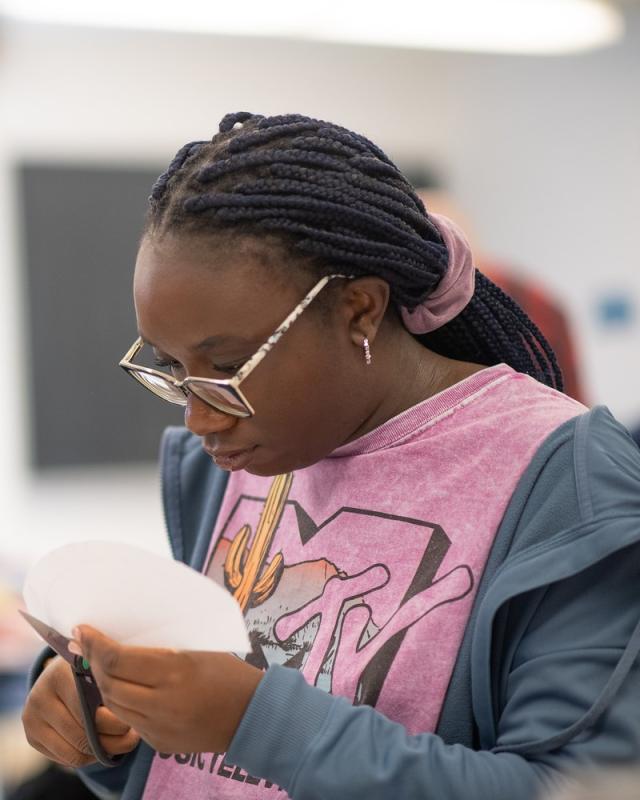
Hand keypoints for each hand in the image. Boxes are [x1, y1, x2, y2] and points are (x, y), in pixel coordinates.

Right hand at [22, 655, 139, 767]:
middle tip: (133, 735)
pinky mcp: (32, 737)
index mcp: (60, 673)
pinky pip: (67, 759)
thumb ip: (112, 686)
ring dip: (102, 751)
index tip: (132, 720)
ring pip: (75, 751)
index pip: (88, 707)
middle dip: (112, 738)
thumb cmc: (92, 671)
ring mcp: (32, 717)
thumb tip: (130, 718)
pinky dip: (89, 757)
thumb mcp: (102, 670)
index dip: (114, 719)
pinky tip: (102, 744)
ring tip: (122, 742)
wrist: (63, 673)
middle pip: (82, 733)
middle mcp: (40, 695)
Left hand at [73, 626, 262, 754]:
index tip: (82, 630)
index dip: (95, 644)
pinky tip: (126, 689)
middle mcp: (162, 702)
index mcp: (175, 671)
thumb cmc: (229, 672)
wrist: (252, 715)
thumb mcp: (199, 649)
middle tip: (86, 645)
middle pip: (109, 684)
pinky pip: (130, 721)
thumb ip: (162, 647)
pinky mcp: (160, 743)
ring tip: (102, 665)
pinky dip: (123, 703)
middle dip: (93, 663)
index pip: (117, 659)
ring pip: (114, 705)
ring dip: (104, 684)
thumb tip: (124, 637)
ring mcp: (159, 727)